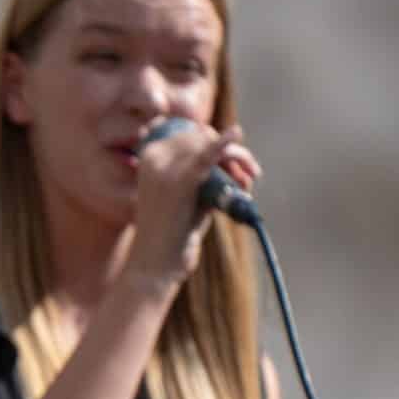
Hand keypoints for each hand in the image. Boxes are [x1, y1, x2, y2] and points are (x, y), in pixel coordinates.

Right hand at [127, 122, 261, 290]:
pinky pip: (206, 157)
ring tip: (249, 179)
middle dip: (231, 152)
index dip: (215, 141)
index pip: (191, 132)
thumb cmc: (173, 232)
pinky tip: (235, 134)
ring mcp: (165, 168)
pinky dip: (224, 145)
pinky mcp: (180, 182)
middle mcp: (154, 156)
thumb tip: (234, 150)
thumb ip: (202, 170)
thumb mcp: (185, 193)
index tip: (231, 162)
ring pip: (211, 146)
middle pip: (203, 136)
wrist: (154, 265)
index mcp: (149, 155)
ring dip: (238, 158)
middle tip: (248, 174)